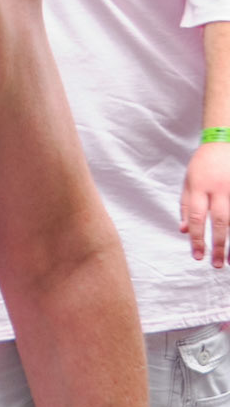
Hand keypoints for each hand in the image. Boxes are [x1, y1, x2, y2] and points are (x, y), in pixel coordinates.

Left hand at [182, 144, 229, 265]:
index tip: (198, 256)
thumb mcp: (188, 181)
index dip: (196, 238)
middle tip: (216, 264)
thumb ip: (185, 206)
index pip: (196, 217)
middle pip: (220, 221)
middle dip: (218, 245)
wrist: (223, 141)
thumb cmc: (203, 164)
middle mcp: (219, 188)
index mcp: (200, 186)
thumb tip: (183, 231)